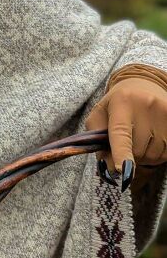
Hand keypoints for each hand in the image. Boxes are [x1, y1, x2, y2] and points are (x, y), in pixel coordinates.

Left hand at [86, 69, 166, 191]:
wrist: (142, 86)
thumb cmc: (115, 106)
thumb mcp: (99, 116)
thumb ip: (97, 141)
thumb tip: (107, 168)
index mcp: (122, 102)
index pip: (121, 133)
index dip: (122, 153)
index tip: (123, 171)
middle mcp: (146, 105)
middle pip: (137, 150)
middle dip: (129, 155)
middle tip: (125, 143)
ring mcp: (165, 112)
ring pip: (153, 155)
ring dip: (143, 155)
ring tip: (139, 137)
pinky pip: (166, 154)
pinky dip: (157, 154)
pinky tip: (152, 139)